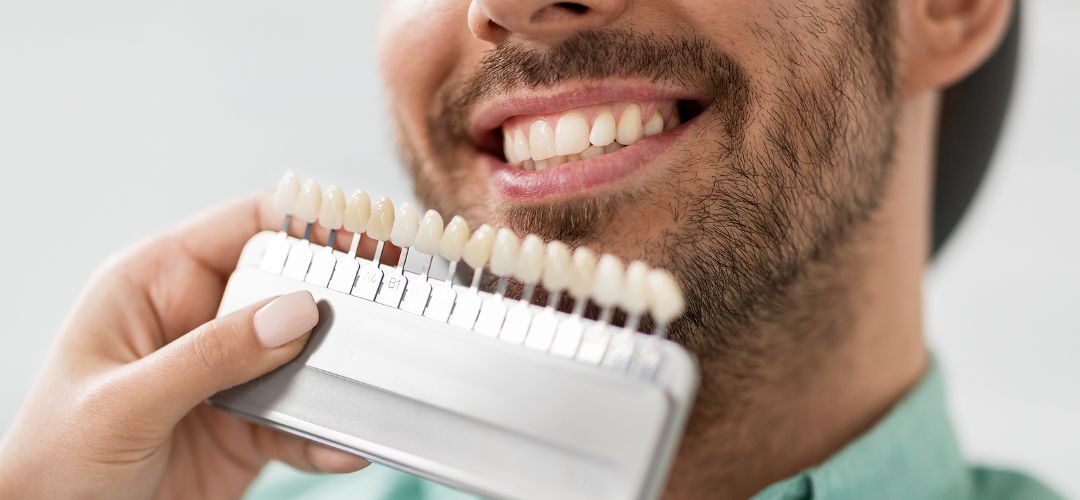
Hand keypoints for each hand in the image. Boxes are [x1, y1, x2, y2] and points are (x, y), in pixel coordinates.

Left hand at [0, 196, 370, 499]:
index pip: (244, 227)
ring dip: (339, 374)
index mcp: (155, 284)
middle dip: (338, 302)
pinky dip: (327, 433)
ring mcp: (228, 374)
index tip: (367, 233)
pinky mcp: (249, 426)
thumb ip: (212, 354)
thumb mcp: (126, 403)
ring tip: (372, 386)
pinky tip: (344, 444)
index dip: (307, 221)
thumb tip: (297, 309)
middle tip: (390, 310)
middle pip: (288, 288)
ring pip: (305, 356)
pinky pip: (302, 419)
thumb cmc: (54, 465)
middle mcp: (198, 320)